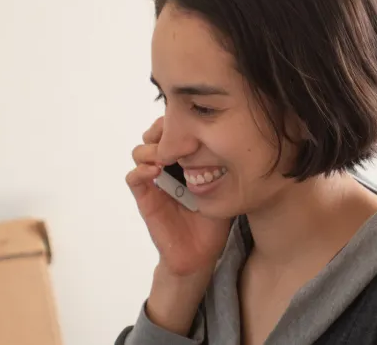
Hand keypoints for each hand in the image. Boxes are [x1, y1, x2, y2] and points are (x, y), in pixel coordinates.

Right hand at [126, 117, 231, 276]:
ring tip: (166, 154)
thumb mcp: (225, 188)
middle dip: (162, 130)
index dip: (178, 122)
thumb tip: (242, 140)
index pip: (175, 131)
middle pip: (154, 135)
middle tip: (175, 133)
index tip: (192, 122)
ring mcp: (154, 182)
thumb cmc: (214, 221)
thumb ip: (226, 167)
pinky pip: (134, 178)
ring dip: (152, 148)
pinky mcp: (145, 198)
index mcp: (185, 162)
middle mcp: (167, 168)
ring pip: (140, 152)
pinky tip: (156, 171)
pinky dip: (141, 170)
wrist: (200, 254)